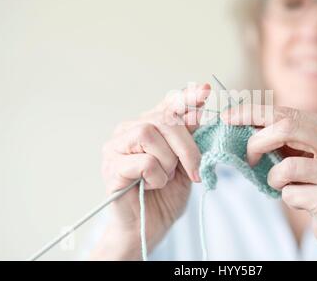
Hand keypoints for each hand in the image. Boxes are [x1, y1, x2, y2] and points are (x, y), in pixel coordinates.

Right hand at [92, 83, 210, 259]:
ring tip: (165, 178)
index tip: (205, 91)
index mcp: (150, 127)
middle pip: (162, 119)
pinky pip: (143, 161)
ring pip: (149, 134)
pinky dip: (156, 176)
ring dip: (167, 161)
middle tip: (195, 171)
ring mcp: (116, 147)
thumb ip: (189, 139)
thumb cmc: (166, 195)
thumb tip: (201, 113)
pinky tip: (153, 185)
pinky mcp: (111, 167)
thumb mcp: (186, 164)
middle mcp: (130, 130)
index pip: (168, 104)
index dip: (187, 97)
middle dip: (186, 146)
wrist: (149, 226)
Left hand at [221, 104, 316, 258]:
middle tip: (249, 158)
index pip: (287, 112)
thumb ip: (282, 138)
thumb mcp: (304, 155)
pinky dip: (289, 199)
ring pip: (287, 167)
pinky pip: (292, 194)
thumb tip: (240, 122)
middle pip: (286, 128)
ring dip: (275, 179)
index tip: (227, 118)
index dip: (253, 113)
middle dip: (257, 142)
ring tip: (286, 186)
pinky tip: (306, 202)